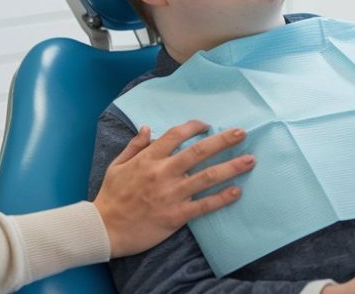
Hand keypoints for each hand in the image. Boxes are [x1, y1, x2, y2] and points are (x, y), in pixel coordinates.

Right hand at [93, 121, 254, 256]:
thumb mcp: (117, 165)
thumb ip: (135, 146)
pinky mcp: (176, 215)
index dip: (194, 127)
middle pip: (199, 151)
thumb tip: (147, 128)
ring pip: (207, 176)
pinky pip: (204, 205)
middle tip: (242, 133)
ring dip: (231, 167)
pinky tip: (237, 191)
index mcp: (149, 159)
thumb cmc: (111, 197)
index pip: (176, 135)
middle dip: (223, 141)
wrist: (105, 229)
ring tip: (250, 160)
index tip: (207, 125)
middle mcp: (163, 173)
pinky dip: (222, 198)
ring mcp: (172, 194)